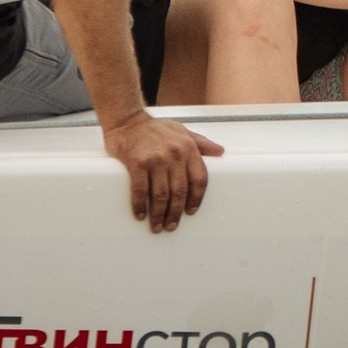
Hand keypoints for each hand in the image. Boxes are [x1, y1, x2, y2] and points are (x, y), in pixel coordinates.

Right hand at [101, 111, 224, 231]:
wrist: (126, 121)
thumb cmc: (155, 128)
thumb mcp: (182, 131)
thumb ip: (201, 143)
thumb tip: (221, 151)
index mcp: (188, 147)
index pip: (199, 179)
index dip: (196, 198)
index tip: (191, 211)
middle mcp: (175, 154)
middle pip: (180, 191)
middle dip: (176, 212)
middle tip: (171, 226)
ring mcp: (155, 159)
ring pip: (161, 195)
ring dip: (159, 214)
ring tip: (157, 226)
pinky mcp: (136, 163)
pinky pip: (140, 190)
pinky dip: (140, 206)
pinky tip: (140, 215)